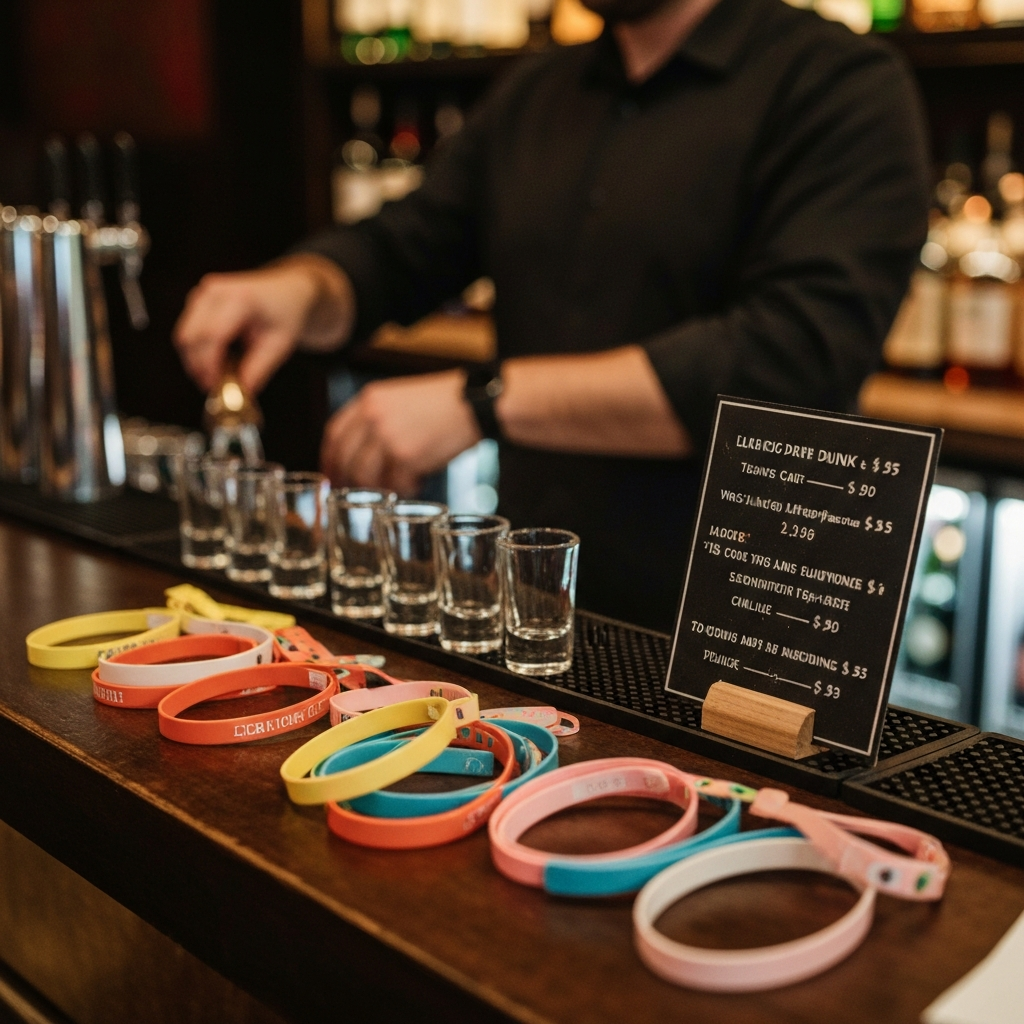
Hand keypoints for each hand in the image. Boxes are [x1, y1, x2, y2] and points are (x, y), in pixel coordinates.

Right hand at [173, 255, 353, 393]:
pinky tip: (218, 361)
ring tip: (220, 375)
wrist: (287, 292)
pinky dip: (198, 351)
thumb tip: (238, 395)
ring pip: (184, 336)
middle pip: (191, 336)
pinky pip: (189, 333)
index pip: (213, 335)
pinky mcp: (197, 301)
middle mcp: (216, 291)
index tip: (215, 386)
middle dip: (198, 366)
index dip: (209, 365)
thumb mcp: (279, 346)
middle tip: (214, 387)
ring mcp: (204, 293)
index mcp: (241, 298)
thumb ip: (257, 371)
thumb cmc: (286, 314)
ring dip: (196, 361)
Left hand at [320, 371, 480, 494]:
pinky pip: (395, 484)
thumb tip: (364, 451)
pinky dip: (406, 489)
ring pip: (366, 476)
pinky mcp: (407, 456)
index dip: (330, 458)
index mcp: (369, 399)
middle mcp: (373, 417)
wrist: (474, 403)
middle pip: (345, 458)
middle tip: (356, 495)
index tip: (332, 474)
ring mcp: (388, 437)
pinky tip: (418, 483)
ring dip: (379, 488)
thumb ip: (379, 417)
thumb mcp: (402, 398)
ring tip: (398, 486)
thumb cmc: (444, 402)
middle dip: (348, 481)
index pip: (335, 433)